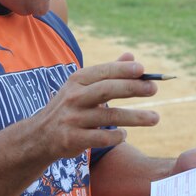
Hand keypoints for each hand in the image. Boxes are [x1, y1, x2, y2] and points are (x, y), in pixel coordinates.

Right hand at [32, 58, 160, 158]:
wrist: (39, 135)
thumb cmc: (68, 107)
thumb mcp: (81, 87)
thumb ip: (107, 73)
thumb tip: (131, 56)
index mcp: (76, 81)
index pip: (102, 72)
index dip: (122, 70)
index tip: (142, 69)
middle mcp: (73, 97)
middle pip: (107, 90)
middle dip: (132, 88)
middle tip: (153, 89)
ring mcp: (72, 119)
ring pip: (109, 116)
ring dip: (135, 117)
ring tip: (155, 118)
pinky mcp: (72, 139)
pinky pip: (101, 137)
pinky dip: (117, 136)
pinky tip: (124, 134)